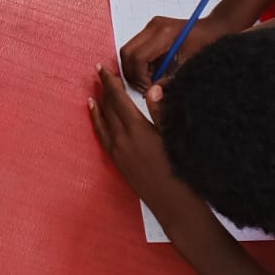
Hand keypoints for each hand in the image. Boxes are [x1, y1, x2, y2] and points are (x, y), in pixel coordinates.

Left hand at [90, 67, 205, 228]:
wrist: (175, 206)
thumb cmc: (181, 171)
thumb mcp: (175, 137)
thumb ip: (161, 112)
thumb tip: (153, 89)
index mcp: (137, 130)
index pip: (119, 99)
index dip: (110, 82)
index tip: (102, 68)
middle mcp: (123, 140)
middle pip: (108, 108)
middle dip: (103, 90)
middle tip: (98, 74)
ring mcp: (119, 153)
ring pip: (103, 124)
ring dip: (98, 107)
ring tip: (93, 94)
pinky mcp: (119, 164)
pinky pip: (103, 138)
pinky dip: (99, 125)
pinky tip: (100, 122)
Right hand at [119, 11, 240, 91]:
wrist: (216, 28)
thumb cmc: (209, 43)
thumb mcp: (192, 65)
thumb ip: (172, 78)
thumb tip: (154, 92)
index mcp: (164, 32)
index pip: (137, 57)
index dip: (139, 78)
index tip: (149, 90)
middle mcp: (154, 26)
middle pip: (127, 53)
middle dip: (132, 74)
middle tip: (146, 89)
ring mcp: (151, 27)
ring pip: (128, 52)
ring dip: (135, 70)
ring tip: (150, 83)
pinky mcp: (151, 31)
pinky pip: (136, 50)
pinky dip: (140, 65)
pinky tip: (154, 74)